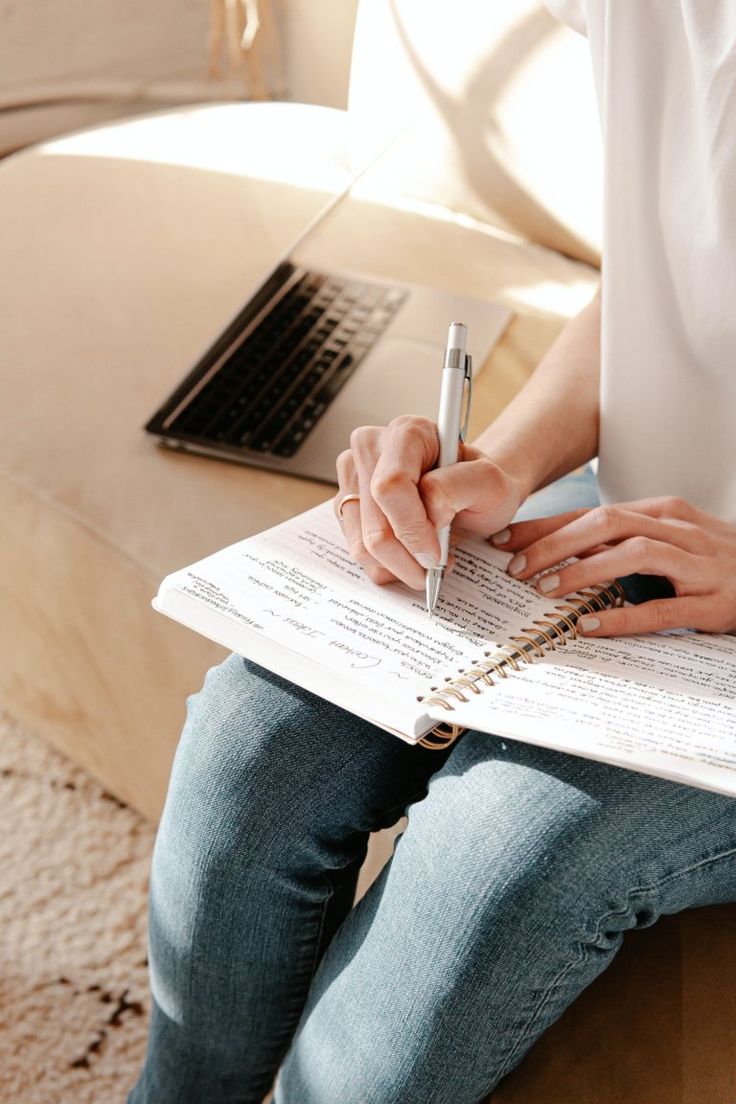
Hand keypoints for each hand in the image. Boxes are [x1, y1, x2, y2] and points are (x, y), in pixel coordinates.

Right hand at [334, 415, 523, 587]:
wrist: (470, 491)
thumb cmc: (479, 485)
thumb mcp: (488, 482)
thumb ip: (455, 488)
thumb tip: (427, 511)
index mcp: (407, 433)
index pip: (390, 486)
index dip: (412, 529)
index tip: (436, 553)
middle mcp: (371, 448)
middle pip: (374, 526)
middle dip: (408, 558)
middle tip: (436, 565)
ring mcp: (353, 477)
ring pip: (362, 546)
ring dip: (399, 566)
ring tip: (428, 559)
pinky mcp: (346, 504)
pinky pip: (359, 552)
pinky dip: (388, 565)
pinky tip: (410, 555)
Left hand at [492, 495, 735, 634]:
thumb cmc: (716, 562)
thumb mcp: (669, 541)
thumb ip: (621, 543)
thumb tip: (562, 554)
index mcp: (663, 513)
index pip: (594, 513)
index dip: (546, 526)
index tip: (506, 540)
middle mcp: (679, 531)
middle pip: (608, 524)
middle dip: (556, 544)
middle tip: (517, 567)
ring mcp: (698, 565)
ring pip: (633, 555)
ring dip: (584, 571)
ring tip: (546, 590)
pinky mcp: (713, 602)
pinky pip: (664, 607)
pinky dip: (624, 615)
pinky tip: (592, 624)